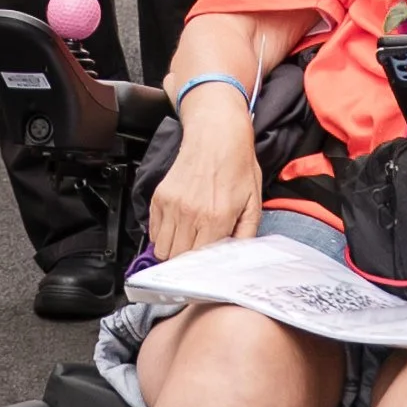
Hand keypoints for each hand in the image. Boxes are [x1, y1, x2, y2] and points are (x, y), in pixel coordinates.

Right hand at [147, 88, 265, 256]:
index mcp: (216, 218)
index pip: (201, 263)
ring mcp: (172, 205)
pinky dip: (162, 235)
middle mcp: (191, 214)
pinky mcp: (160, 197)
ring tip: (187, 243)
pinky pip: (153, 231)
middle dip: (187, 263)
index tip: (206, 272)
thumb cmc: (237, 165)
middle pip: (178, 260)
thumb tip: (237, 258)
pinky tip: (178, 228)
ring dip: (173, 251)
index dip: (203, 271)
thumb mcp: (253, 202)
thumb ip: (246, 235)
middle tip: (197, 258)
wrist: (216, 135)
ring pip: (162, 249)